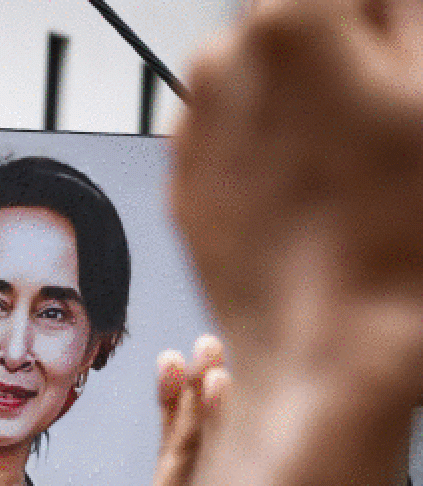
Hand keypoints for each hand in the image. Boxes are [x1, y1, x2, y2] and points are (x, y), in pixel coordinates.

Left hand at [172, 0, 422, 397]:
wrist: (331, 353)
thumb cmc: (396, 241)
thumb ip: (404, 20)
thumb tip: (383, 5)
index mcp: (291, 23)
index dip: (386, 25)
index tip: (401, 61)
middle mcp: (223, 66)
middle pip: (299, 24)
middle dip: (346, 55)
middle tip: (388, 121)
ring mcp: (194, 128)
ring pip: (264, 81)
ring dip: (306, 103)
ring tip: (351, 170)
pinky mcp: (183, 182)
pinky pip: (235, 138)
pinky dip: (270, 149)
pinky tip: (313, 199)